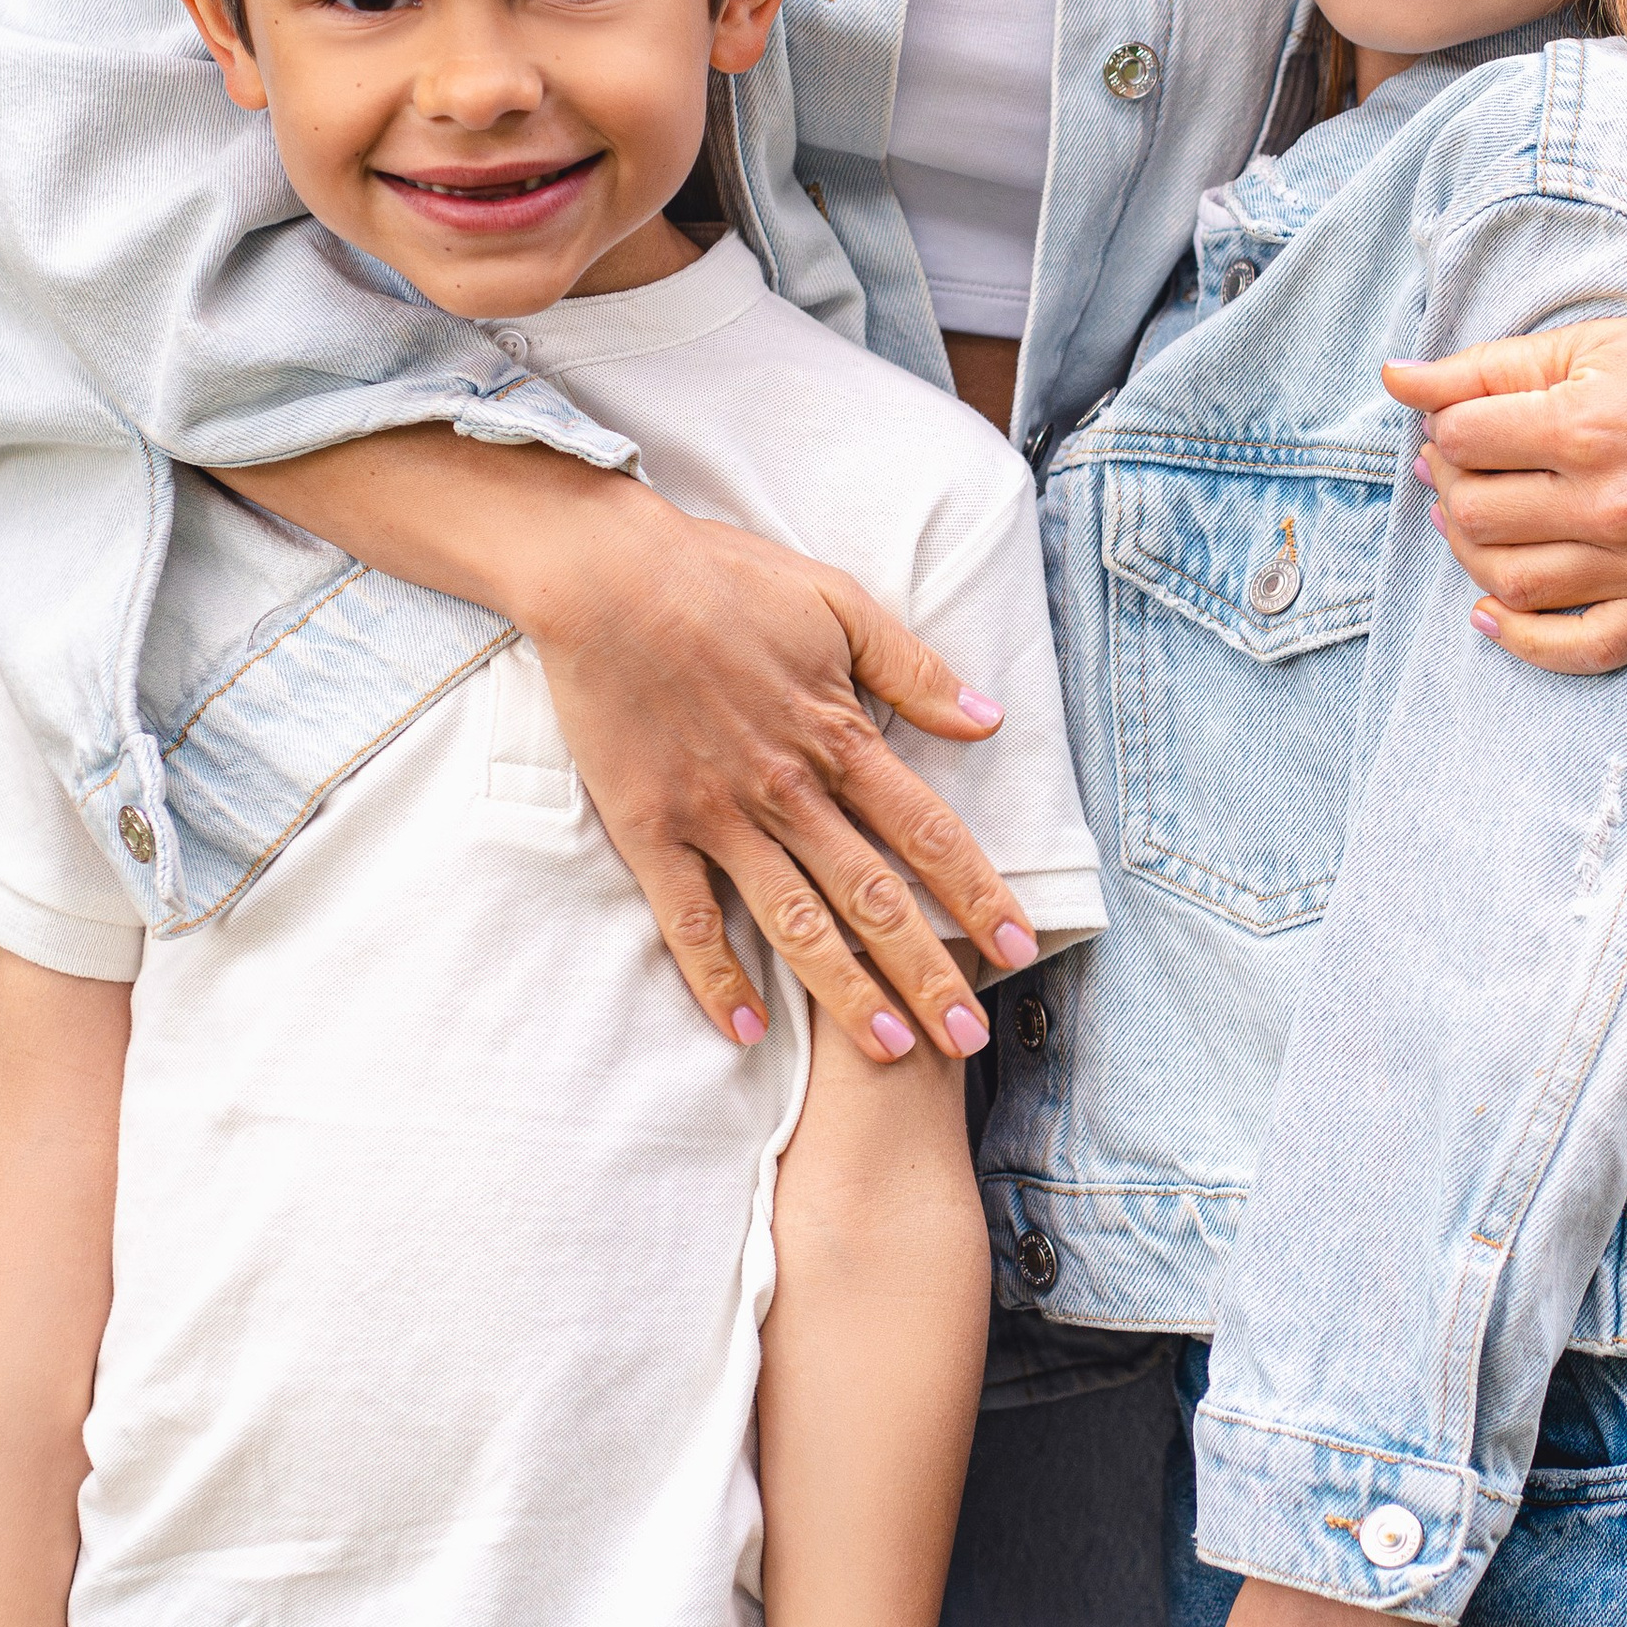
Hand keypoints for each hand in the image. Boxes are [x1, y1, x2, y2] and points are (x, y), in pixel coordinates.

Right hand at [510, 467, 1032, 1063]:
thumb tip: (989, 720)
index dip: (977, 893)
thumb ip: (913, 669)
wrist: (606, 574)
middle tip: (970, 1039)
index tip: (1019, 948)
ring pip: (795, 921)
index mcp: (837, 735)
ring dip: (846, 991)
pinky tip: (745, 1028)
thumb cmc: (723, 578)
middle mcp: (787, 789)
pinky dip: (716, 976)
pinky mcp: (650, 828)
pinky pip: (689, 917)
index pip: (926, 832)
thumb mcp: (837, 603)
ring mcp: (717, 815)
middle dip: (929, 973)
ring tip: (889, 1052)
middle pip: (873, 896)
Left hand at [1386, 298, 1626, 673]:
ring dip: (1469, 552)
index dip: (1444, 427)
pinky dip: (1523, 643)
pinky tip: (1489, 613)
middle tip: (1463, 462)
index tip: (1460, 419)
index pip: (1460, 441)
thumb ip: (1487, 366)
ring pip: (1510, 583)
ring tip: (1473, 517)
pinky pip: (1584, 648)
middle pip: (1474, 515)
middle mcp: (1609, 503)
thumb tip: (1394, 376)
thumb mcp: (1595, 342)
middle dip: (1450, 483)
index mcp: (1584, 426)